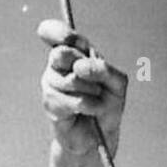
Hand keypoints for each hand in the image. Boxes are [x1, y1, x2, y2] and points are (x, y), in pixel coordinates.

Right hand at [36, 18, 128, 157]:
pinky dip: (91, 107)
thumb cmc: (107, 103)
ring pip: (73, 80)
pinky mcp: (50, 104)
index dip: (57, 32)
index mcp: (73, 52)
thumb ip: (104, 69)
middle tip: (96, 83)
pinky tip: (90, 112)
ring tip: (94, 100)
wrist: (100, 135)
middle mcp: (57, 65)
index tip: (70, 40)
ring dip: (93, 92)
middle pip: (61, 54)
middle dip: (85, 69)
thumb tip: (80, 67)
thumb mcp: (116, 82)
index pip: (52, 32)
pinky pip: (75, 100)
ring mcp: (50, 83)